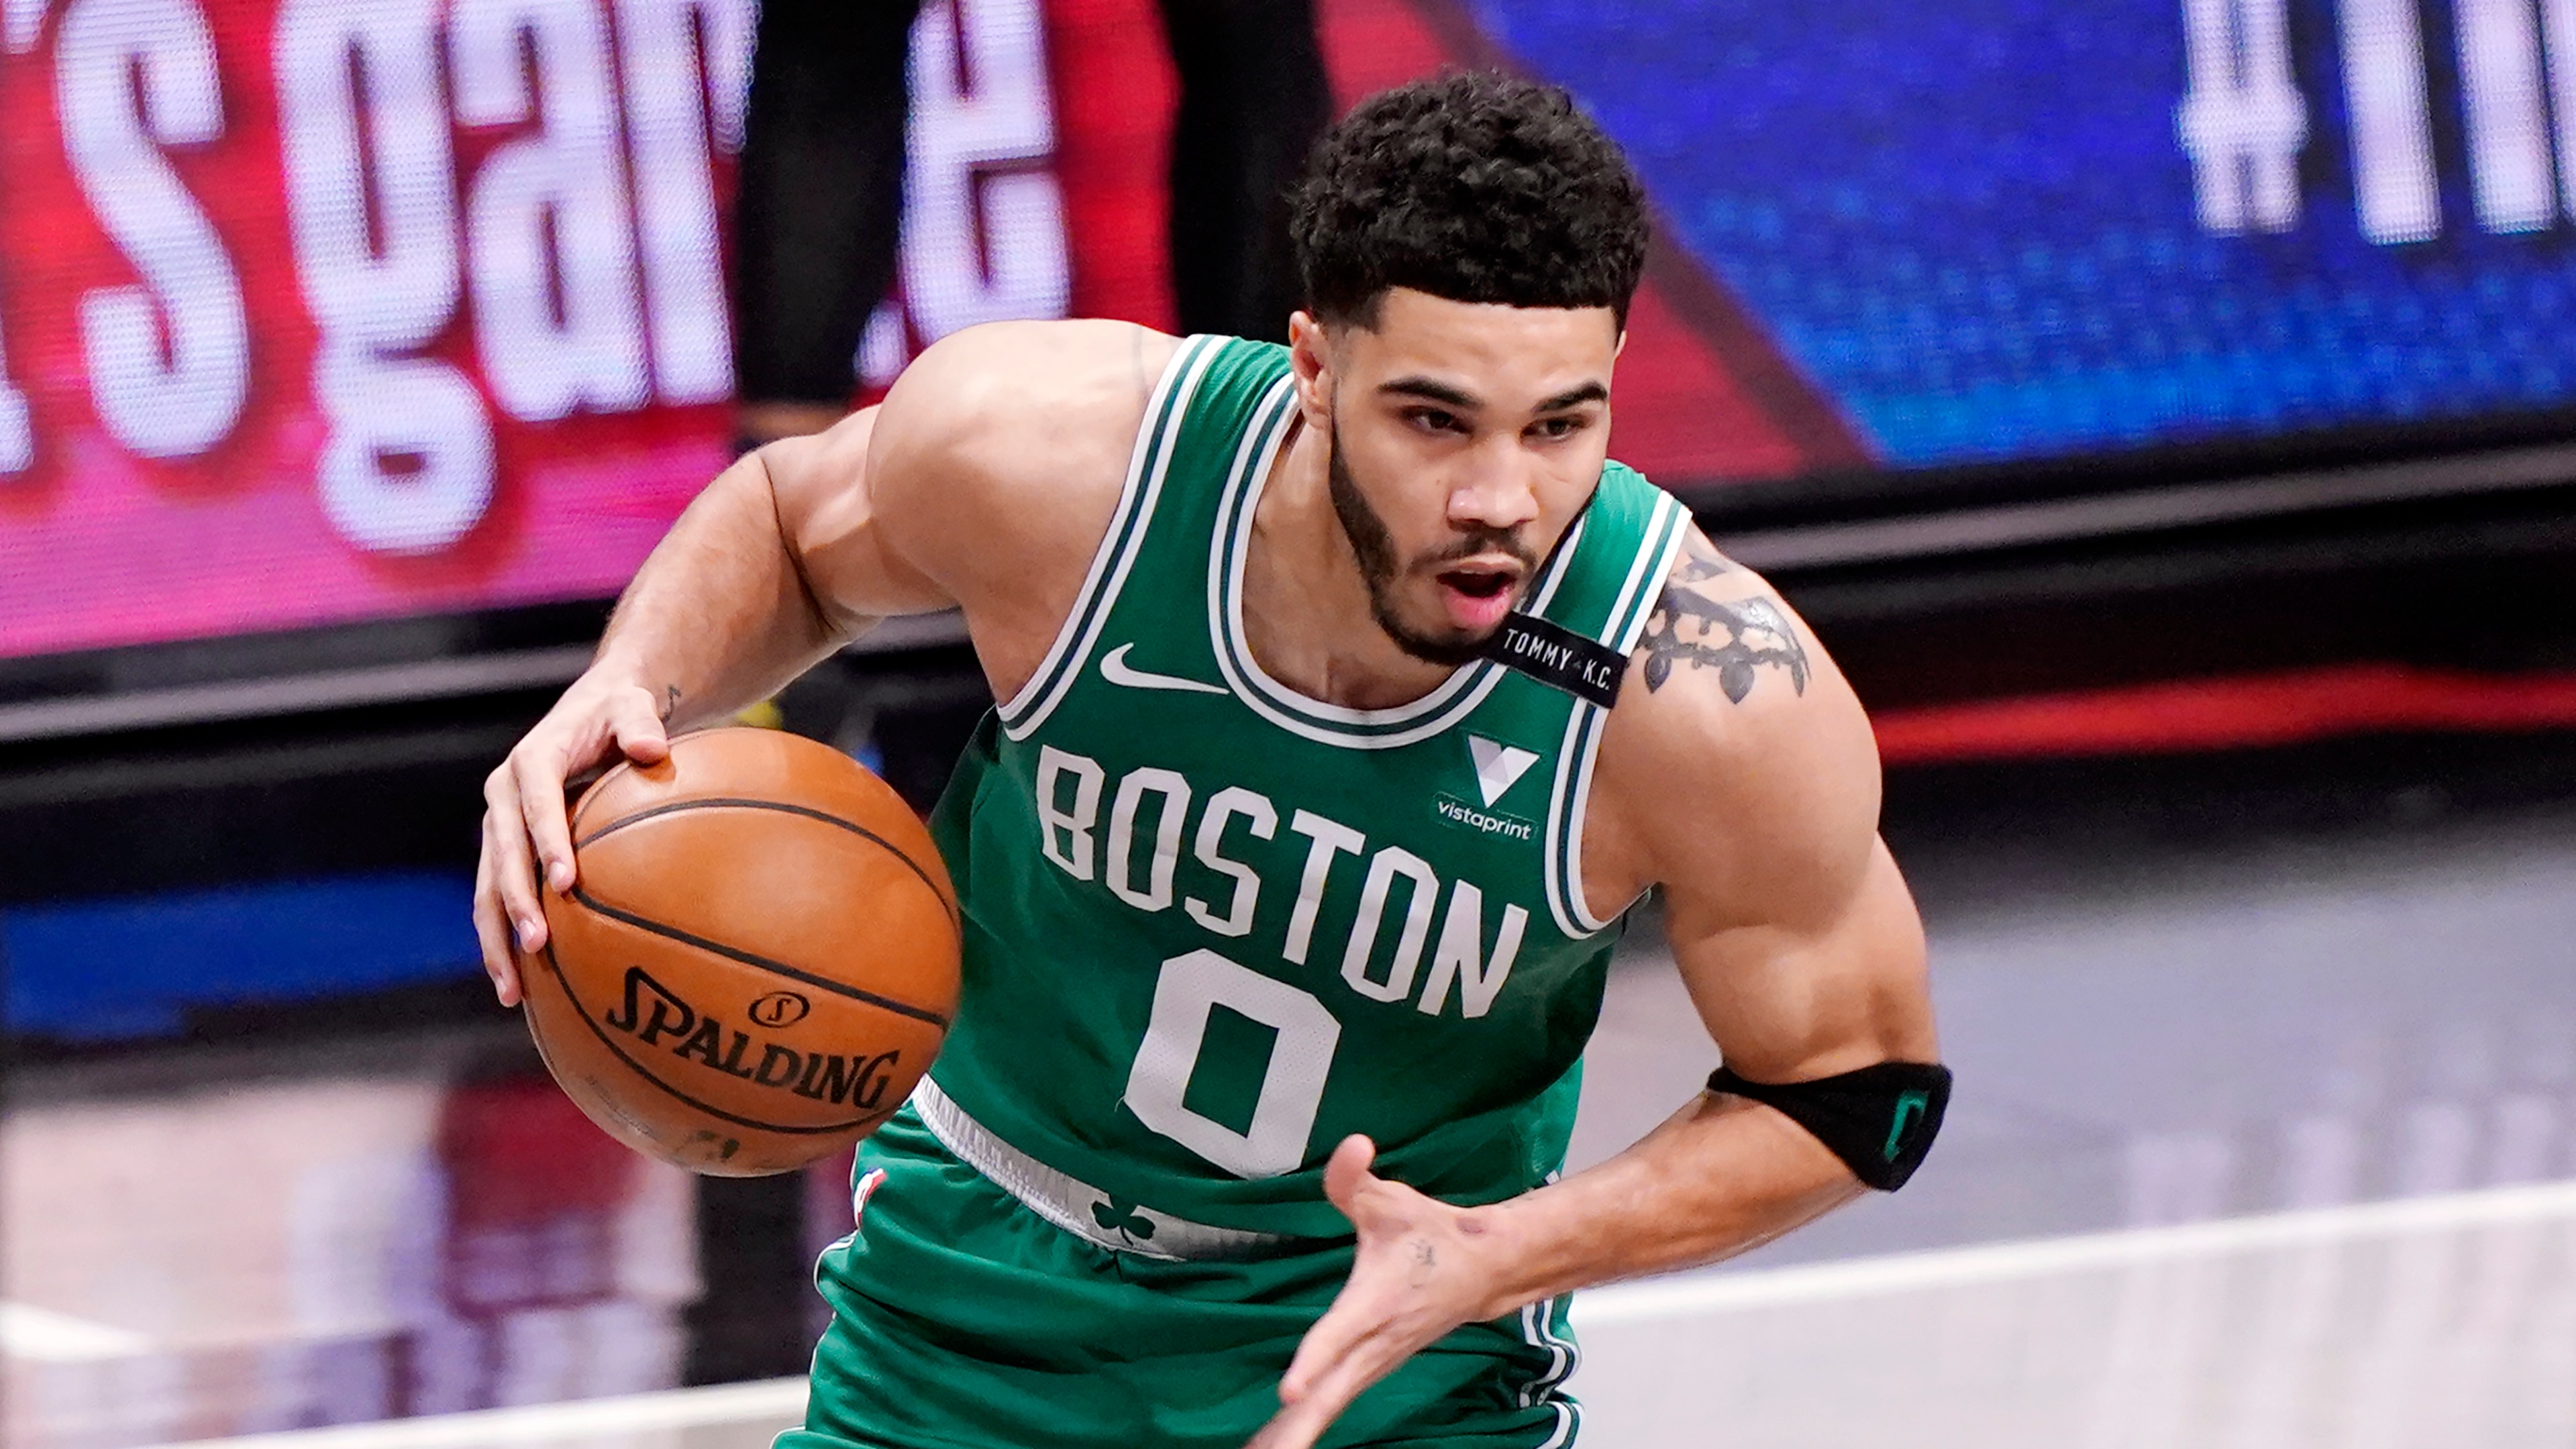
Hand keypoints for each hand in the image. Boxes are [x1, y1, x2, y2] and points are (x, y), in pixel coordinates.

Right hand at [473, 673, 671, 1004]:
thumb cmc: (621, 712)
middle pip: (501, 856)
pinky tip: (521, 987)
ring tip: (513, 990)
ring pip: (487, 889)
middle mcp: (504, 796)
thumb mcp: (633, 705)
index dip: (546, 841)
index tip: (563, 882)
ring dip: (498, 938)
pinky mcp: (505, 851)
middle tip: (537, 946)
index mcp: (532, 761)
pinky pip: (497, 901)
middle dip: (515, 903)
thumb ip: (641, 722)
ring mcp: (499, 827)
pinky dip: (504, 940)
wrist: (594, 713)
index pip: (535, 804)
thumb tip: (652, 748)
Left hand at [1245, 1137, 1515, 1448]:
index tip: (1290, 1392)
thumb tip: (1352, 1145)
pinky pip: (1336, 1403)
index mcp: (1374, 1303)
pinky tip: (1280, 1443)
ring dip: (1299, 1435)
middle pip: (1333, 1392)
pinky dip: (1310, 1427)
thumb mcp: (1390, 1200)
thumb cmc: (1431, 1235)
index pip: (1339, 1335)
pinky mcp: (1373, 1369)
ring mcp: (1376, 1362)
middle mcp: (1375, 1341)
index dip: (1315, 1361)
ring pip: (1334, 1405)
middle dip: (1300, 1427)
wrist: (1484, 1269)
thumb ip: (1354, 1178)